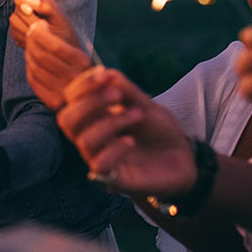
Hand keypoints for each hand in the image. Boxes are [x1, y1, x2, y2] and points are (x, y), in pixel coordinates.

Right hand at [10, 0, 77, 48]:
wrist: (63, 53)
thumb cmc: (64, 33)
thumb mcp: (59, 17)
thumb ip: (45, 5)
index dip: (22, 0)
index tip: (30, 11)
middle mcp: (28, 8)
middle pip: (17, 8)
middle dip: (28, 19)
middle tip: (42, 27)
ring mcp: (21, 21)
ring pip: (13, 21)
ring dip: (26, 29)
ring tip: (40, 35)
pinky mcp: (17, 33)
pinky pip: (13, 33)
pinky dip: (24, 38)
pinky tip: (35, 41)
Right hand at [58, 67, 195, 195]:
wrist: (185, 158)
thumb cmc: (159, 130)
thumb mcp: (145, 104)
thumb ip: (126, 90)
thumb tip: (106, 73)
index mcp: (94, 116)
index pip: (71, 98)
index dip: (83, 85)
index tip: (104, 74)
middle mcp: (91, 136)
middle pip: (67, 119)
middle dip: (90, 103)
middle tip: (117, 95)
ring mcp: (99, 158)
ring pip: (84, 140)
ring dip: (111, 123)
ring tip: (138, 115)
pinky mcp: (112, 179)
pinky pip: (99, 165)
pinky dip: (114, 149)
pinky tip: (131, 141)